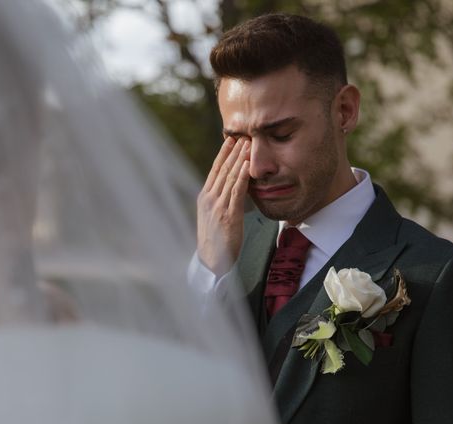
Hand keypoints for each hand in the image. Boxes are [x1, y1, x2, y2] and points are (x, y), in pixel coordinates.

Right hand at [197, 136, 250, 275]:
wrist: (211, 261)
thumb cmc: (216, 242)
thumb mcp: (214, 217)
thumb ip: (221, 202)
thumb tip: (233, 190)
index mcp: (204, 198)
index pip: (214, 170)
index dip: (223, 154)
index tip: (230, 139)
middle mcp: (209, 198)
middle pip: (221, 169)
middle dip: (232, 151)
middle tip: (242, 134)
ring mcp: (217, 205)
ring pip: (229, 176)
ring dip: (239, 158)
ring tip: (247, 144)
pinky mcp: (228, 214)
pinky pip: (236, 191)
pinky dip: (243, 176)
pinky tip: (248, 165)